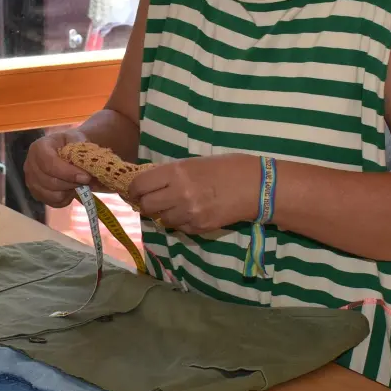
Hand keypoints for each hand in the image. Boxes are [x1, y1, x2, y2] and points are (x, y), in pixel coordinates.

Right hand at [24, 129, 93, 207]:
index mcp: (38, 148)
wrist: (62, 149)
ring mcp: (31, 182)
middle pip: (51, 182)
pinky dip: (66, 199)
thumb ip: (81, 149)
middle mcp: (30, 165)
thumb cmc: (68, 143)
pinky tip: (70, 189)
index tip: (86, 177)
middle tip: (87, 180)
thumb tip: (87, 167)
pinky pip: (53, 203)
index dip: (68, 173)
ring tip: (78, 183)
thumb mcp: (75, 138)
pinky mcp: (36, 194)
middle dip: (72, 183)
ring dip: (70, 191)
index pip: (49, 164)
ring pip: (53, 195)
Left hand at [128, 154, 260, 235]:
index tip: (135, 190)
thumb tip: (150, 183)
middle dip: (145, 203)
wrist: (256, 187)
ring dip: (163, 214)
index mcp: (177, 172)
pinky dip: (180, 222)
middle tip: (151, 200)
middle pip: (146, 205)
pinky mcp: (199, 228)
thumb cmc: (227, 167)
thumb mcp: (195, 163)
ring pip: (161, 220)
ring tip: (175, 205)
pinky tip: (191, 212)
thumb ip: (172, 173)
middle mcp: (179, 193)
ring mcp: (189, 213)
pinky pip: (179, 228)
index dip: (133, 189)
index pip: (140, 185)